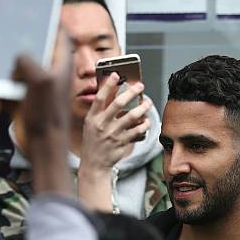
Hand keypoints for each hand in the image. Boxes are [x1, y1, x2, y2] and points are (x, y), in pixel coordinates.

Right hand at [0, 31, 72, 197]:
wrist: (44, 147)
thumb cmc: (50, 116)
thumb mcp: (41, 81)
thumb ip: (28, 60)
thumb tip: (17, 56)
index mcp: (58, 61)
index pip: (56, 31)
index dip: (45, 19)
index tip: (28, 12)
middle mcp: (45, 70)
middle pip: (20, 46)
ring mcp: (30, 83)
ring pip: (4, 67)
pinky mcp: (18, 97)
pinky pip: (0, 89)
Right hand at [77, 73, 150, 211]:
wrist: (94, 164)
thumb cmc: (93, 142)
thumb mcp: (91, 126)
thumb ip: (101, 113)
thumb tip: (116, 97)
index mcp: (92, 118)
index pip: (99, 98)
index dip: (107, 85)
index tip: (116, 74)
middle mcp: (101, 124)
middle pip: (118, 104)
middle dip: (131, 93)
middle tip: (140, 86)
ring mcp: (112, 134)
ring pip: (131, 117)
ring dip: (142, 108)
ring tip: (147, 103)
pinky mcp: (121, 143)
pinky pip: (136, 131)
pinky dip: (143, 125)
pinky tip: (147, 122)